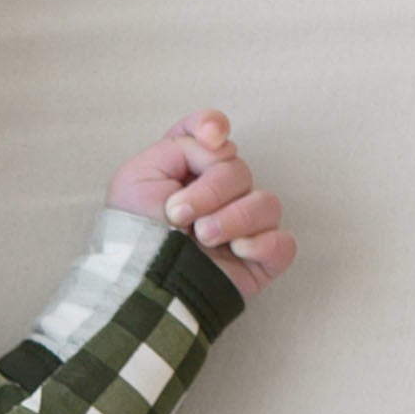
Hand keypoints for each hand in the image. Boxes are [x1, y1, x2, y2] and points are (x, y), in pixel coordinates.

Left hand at [105, 110, 292, 302]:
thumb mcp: (136, 178)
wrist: (140, 287)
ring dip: (233, 217)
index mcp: (186, 171)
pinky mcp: (257, 260)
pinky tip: (237, 251)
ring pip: (266, 203)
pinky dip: (263, 244)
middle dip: (210, 189)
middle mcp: (217, 195)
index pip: (211, 132)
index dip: (214, 126)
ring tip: (203, 238)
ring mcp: (240, 228)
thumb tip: (219, 147)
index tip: (210, 138)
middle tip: (178, 215)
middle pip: (238, 169)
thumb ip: (178, 145)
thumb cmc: (131, 236)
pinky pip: (283, 243)